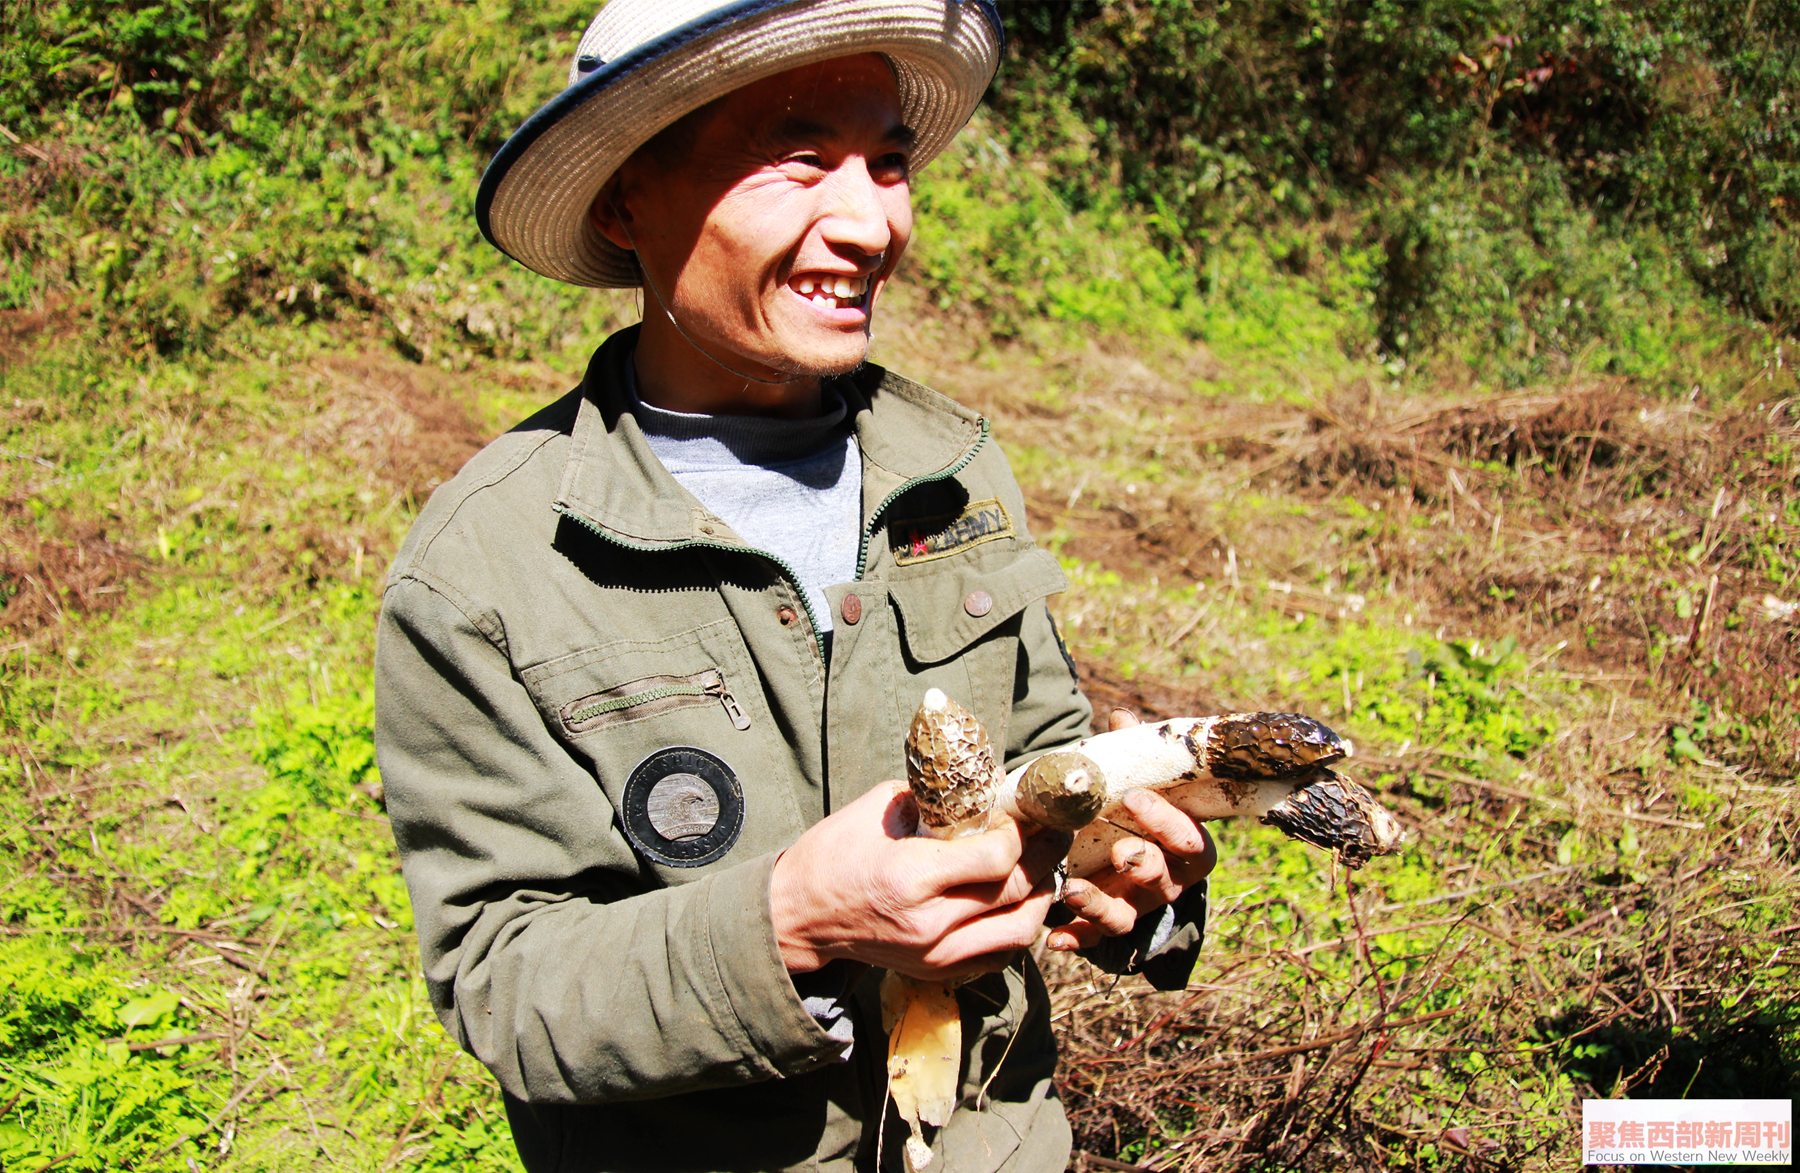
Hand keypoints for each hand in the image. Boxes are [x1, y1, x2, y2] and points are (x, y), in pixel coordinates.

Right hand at [769, 780, 1070, 980]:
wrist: (799, 917)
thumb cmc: (833, 855)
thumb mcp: (877, 810)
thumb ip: (934, 800)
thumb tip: (983, 786)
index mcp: (911, 876)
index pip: (995, 859)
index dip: (1020, 833)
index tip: (1022, 814)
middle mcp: (929, 922)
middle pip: (1014, 891)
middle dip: (1045, 857)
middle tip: (1056, 832)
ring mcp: (935, 954)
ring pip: (1018, 931)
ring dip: (1041, 896)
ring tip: (1046, 868)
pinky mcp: (936, 971)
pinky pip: (998, 956)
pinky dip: (1018, 929)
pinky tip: (1019, 902)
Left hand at [1045, 707, 1216, 952]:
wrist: (1133, 858)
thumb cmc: (1138, 813)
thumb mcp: (1140, 784)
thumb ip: (1133, 755)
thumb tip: (1121, 716)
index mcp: (1184, 844)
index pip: (1190, 837)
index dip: (1166, 820)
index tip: (1134, 799)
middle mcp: (1166, 879)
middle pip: (1164, 878)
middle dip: (1143, 865)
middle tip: (1120, 852)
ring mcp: (1137, 905)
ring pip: (1128, 915)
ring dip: (1101, 905)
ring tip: (1073, 892)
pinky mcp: (1108, 924)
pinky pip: (1096, 939)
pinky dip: (1078, 939)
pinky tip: (1056, 937)